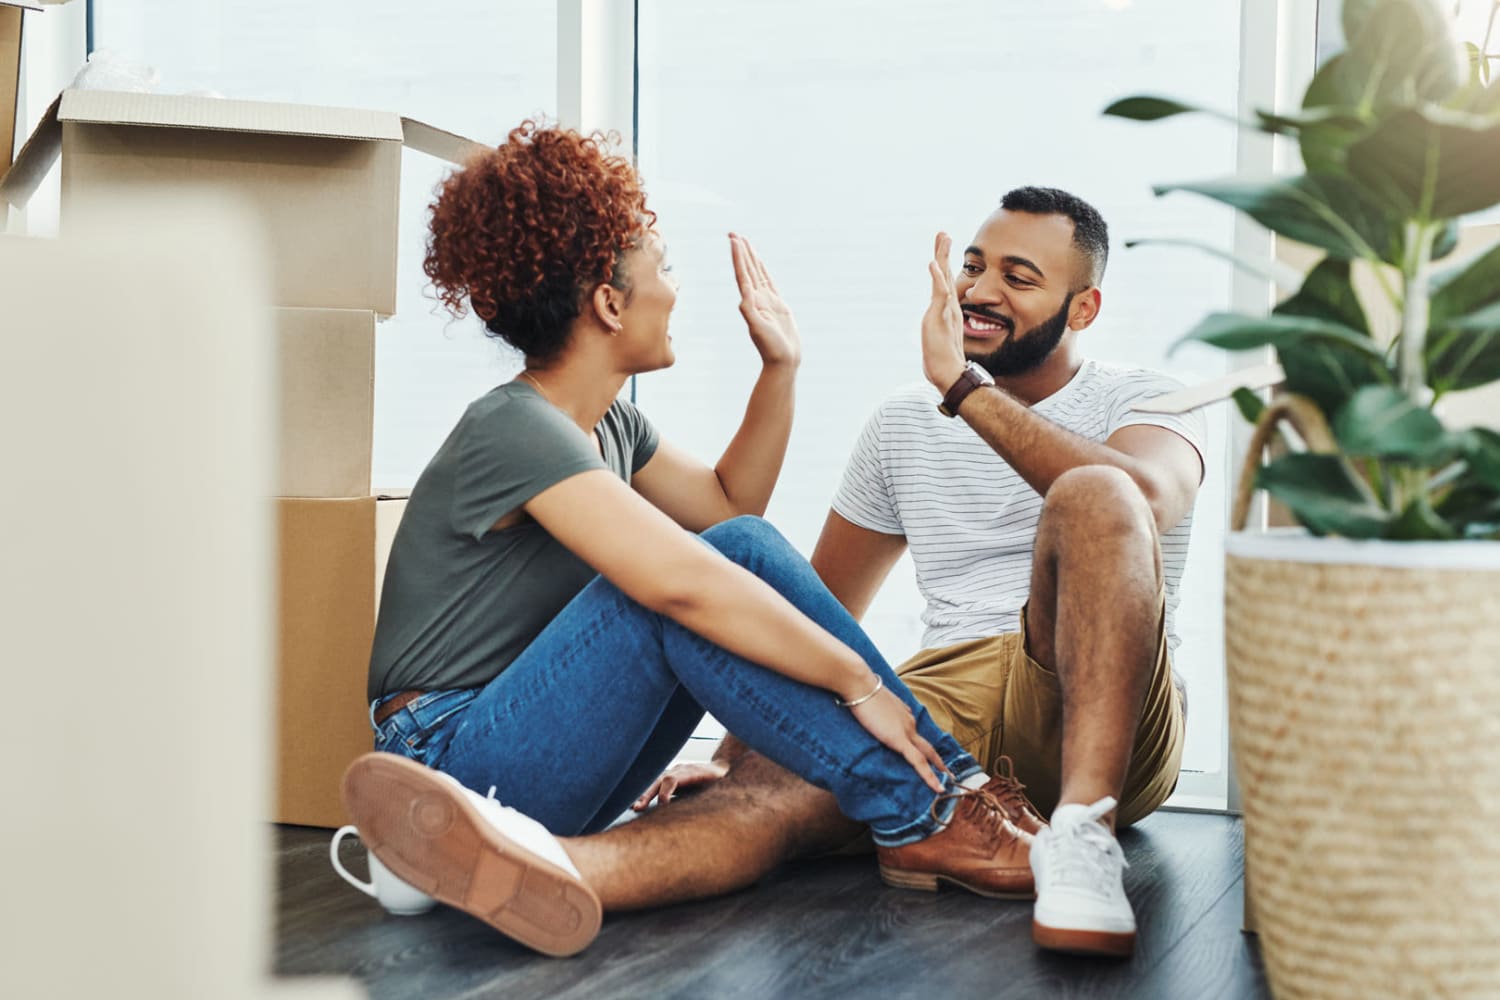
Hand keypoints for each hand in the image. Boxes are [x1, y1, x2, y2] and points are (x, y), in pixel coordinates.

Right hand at [631, 760, 730, 810]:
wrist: (723, 767)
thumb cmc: (723, 782)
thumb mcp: (722, 787)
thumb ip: (714, 795)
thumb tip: (711, 810)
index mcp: (693, 772)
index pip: (673, 779)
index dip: (665, 791)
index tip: (661, 806)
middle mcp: (681, 770)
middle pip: (660, 779)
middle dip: (647, 793)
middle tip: (637, 807)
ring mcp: (674, 772)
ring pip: (655, 781)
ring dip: (643, 794)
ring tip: (634, 807)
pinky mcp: (671, 777)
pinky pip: (656, 784)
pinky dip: (646, 792)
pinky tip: (636, 803)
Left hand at [731, 233, 800, 367]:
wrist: (783, 360)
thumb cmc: (771, 348)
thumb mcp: (758, 329)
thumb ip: (750, 311)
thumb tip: (744, 294)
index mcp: (750, 302)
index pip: (742, 274)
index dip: (738, 256)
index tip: (734, 240)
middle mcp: (756, 298)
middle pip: (747, 269)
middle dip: (741, 251)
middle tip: (733, 233)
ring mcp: (766, 301)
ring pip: (757, 273)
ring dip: (750, 258)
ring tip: (744, 242)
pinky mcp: (777, 305)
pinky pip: (768, 282)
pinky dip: (763, 271)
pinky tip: (760, 264)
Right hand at [848, 686, 949, 792]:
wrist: (859, 684)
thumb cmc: (860, 689)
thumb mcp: (871, 700)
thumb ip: (876, 709)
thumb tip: (872, 712)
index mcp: (903, 714)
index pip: (915, 733)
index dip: (921, 746)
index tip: (926, 755)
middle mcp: (909, 722)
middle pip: (927, 746)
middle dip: (938, 761)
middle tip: (948, 773)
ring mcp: (906, 731)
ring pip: (927, 755)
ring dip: (938, 770)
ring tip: (945, 785)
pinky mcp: (899, 739)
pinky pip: (919, 762)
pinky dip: (930, 776)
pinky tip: (937, 788)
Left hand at [921, 232, 966, 392]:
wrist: (949, 374)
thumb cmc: (944, 361)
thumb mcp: (939, 340)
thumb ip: (939, 332)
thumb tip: (938, 331)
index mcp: (947, 310)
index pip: (945, 282)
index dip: (944, 265)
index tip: (942, 247)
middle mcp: (948, 307)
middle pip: (946, 274)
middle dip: (944, 253)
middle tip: (943, 233)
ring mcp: (946, 311)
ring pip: (945, 278)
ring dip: (943, 257)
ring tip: (942, 238)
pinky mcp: (941, 317)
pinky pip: (939, 294)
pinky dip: (937, 278)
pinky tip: (933, 264)